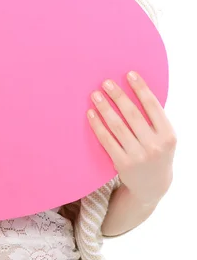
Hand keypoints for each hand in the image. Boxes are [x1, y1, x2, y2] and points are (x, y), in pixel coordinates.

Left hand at [87, 71, 176, 205]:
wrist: (153, 185)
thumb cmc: (156, 151)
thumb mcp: (163, 136)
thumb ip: (153, 118)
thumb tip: (134, 88)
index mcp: (168, 135)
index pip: (153, 107)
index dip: (141, 89)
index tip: (130, 74)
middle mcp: (155, 145)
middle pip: (132, 114)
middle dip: (118, 96)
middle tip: (106, 82)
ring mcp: (138, 155)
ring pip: (117, 126)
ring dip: (104, 108)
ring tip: (95, 95)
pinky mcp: (122, 163)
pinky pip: (107, 140)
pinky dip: (97, 125)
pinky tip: (90, 113)